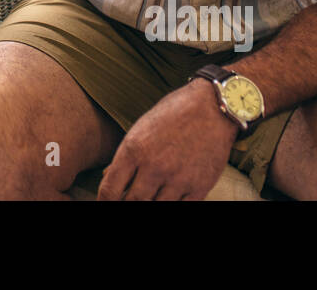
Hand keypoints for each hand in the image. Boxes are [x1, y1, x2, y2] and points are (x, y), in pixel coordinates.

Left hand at [97, 77, 238, 200]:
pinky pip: (180, 208)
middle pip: (132, 202)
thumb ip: (126, 155)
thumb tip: (108, 176)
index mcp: (134, 149)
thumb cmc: (173, 113)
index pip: (110, 189)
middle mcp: (154, 167)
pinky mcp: (199, 187)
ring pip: (156, 208)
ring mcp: (178, 179)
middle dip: (125, 205)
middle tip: (126, 200)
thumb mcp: (142, 127)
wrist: (212, 107)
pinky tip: (166, 199)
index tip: (104, 203)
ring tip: (148, 196)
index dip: (104, 201)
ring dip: (149, 204)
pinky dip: (171, 206)